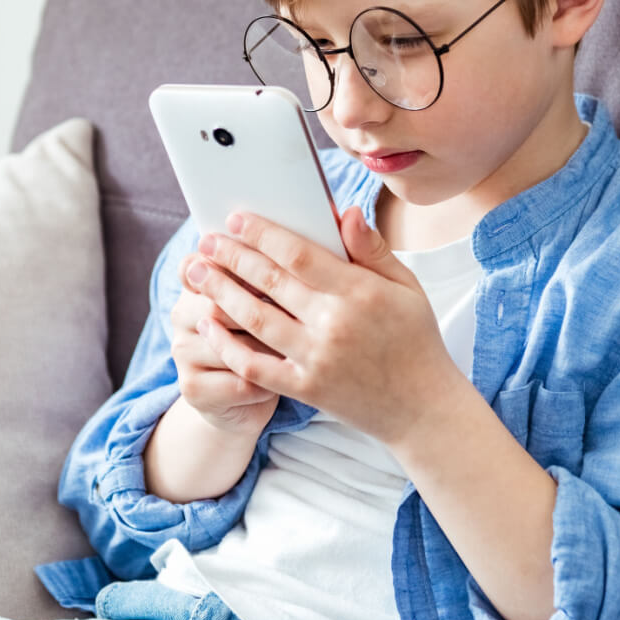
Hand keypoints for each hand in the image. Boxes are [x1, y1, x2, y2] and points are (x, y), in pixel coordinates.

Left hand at [182, 207, 466, 447]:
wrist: (421, 407)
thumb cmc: (415, 339)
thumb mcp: (406, 287)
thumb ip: (371, 249)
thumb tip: (345, 212)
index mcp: (359, 292)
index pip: (299, 253)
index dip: (263, 234)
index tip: (238, 219)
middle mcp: (334, 324)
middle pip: (270, 281)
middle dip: (232, 256)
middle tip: (206, 240)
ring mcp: (316, 359)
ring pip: (255, 319)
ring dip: (221, 292)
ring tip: (197, 273)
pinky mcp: (305, 388)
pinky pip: (255, 366)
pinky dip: (227, 345)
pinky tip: (207, 326)